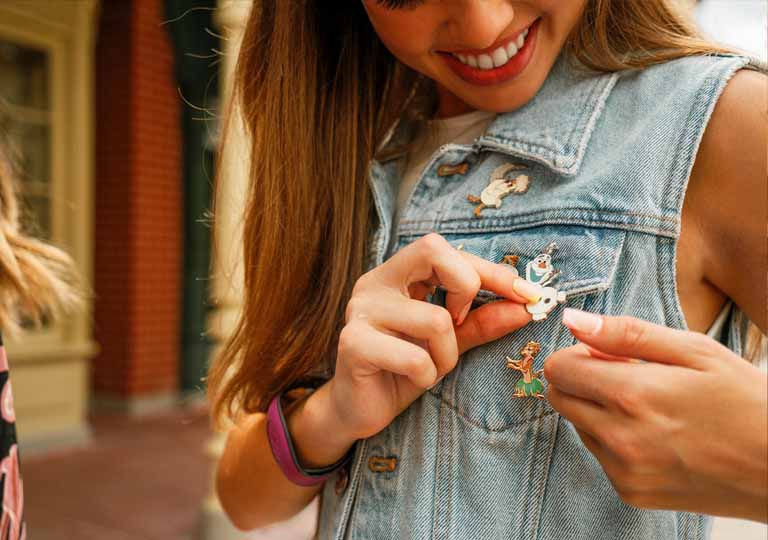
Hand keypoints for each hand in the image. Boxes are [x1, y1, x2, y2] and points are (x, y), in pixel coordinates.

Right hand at [329, 232, 541, 441]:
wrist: (357, 411)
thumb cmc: (403, 370)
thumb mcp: (448, 343)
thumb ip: (481, 322)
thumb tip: (524, 307)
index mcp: (396, 275)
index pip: (445, 251)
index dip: (490, 270)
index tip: (526, 295)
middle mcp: (374, 283)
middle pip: (432, 250)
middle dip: (468, 287)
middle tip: (462, 323)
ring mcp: (360, 312)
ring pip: (435, 319)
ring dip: (447, 354)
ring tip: (431, 367)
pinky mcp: (353, 344)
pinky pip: (415, 358)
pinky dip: (427, 375)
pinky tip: (413, 380)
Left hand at [544, 308, 767, 521]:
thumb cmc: (746, 401)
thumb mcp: (694, 351)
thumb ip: (625, 334)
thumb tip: (572, 321)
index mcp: (631, 395)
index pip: (558, 370)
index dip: (577, 355)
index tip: (604, 354)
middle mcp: (619, 437)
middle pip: (559, 398)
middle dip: (581, 380)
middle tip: (627, 376)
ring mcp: (623, 470)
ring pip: (577, 425)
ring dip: (597, 410)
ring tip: (649, 407)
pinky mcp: (631, 492)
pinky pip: (599, 455)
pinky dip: (613, 439)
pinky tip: (654, 434)